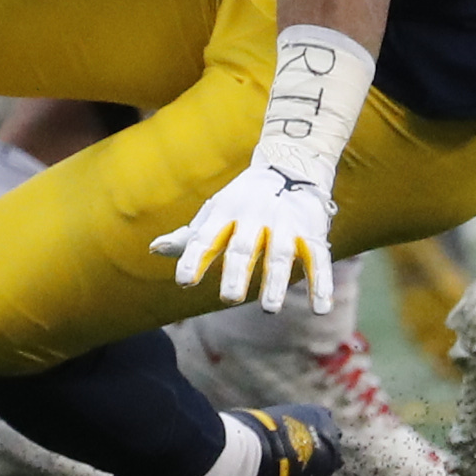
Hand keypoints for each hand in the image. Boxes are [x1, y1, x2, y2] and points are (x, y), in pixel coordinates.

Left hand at [153, 159, 340, 312]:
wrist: (290, 167)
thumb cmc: (242, 201)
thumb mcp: (215, 213)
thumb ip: (190, 237)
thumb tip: (155, 249)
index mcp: (226, 213)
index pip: (206, 237)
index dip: (194, 258)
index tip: (183, 282)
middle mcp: (254, 217)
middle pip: (244, 246)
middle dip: (236, 271)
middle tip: (229, 299)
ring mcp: (285, 225)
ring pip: (280, 253)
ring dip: (276, 281)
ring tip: (269, 308)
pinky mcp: (312, 234)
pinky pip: (318, 260)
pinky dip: (320, 284)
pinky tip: (320, 309)